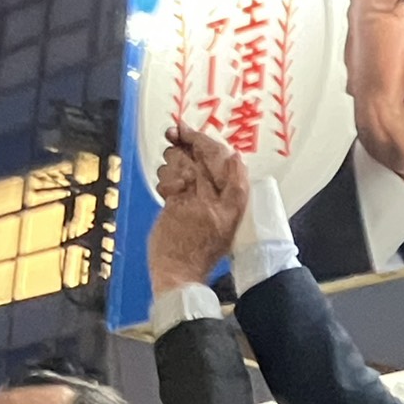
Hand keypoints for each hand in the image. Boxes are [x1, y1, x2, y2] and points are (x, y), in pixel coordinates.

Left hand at [148, 121, 250, 292]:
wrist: (179, 273)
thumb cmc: (200, 255)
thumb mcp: (224, 231)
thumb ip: (224, 205)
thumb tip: (220, 178)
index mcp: (232, 215)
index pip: (238, 180)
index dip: (231, 160)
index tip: (225, 147)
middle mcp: (216, 208)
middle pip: (211, 164)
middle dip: (194, 141)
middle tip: (180, 130)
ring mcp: (195, 206)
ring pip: (188, 167)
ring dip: (175, 154)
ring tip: (171, 148)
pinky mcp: (174, 206)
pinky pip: (171, 179)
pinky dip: (166, 172)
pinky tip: (164, 171)